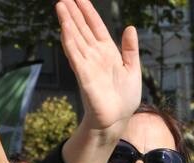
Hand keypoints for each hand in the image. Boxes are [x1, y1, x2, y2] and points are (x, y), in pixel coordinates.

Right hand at [56, 0, 141, 134]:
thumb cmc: (124, 99)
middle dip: (73, 13)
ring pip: (76, 38)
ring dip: (68, 22)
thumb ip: (130, 49)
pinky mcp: (84, 75)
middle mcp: (95, 55)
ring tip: (60, 6)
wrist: (117, 119)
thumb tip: (130, 28)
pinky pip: (75, 55)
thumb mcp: (133, 68)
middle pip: (82, 29)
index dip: (88, 12)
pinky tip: (64, 28)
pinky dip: (70, 41)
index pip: (96, 27)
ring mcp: (88, 64)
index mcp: (107, 52)